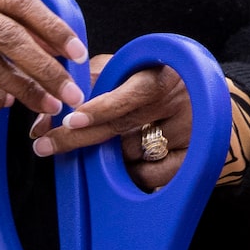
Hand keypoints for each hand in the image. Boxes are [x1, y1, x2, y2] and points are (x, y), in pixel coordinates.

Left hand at [32, 53, 202, 191]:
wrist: (206, 105)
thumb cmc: (152, 87)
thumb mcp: (125, 73)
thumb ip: (86, 87)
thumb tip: (44, 120)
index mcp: (162, 74)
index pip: (132, 92)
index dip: (101, 107)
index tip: (71, 120)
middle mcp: (180, 100)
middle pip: (123, 126)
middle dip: (79, 138)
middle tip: (46, 146)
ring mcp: (190, 130)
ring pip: (131, 152)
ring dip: (111, 153)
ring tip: (115, 143)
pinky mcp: (194, 157)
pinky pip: (151, 175)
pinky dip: (133, 173)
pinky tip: (132, 162)